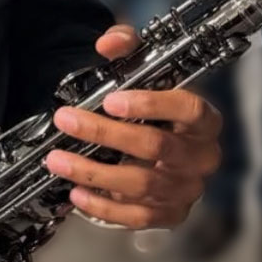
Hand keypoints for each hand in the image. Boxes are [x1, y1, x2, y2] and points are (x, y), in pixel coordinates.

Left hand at [44, 25, 221, 228]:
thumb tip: (106, 44)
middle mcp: (201, 156)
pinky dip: (103, 207)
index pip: (188, 109)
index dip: (151, 104)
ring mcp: (187, 189)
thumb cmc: (151, 102)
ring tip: (58, 159)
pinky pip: (137, 216)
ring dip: (94, 172)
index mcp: (203, 118)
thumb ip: (126, 45)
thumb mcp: (142, 67)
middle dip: (105, 134)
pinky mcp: (170, 214)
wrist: (156, 139)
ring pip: (141, 184)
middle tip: (66, 120)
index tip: (110, 100)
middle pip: (156, 147)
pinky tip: (76, 192)